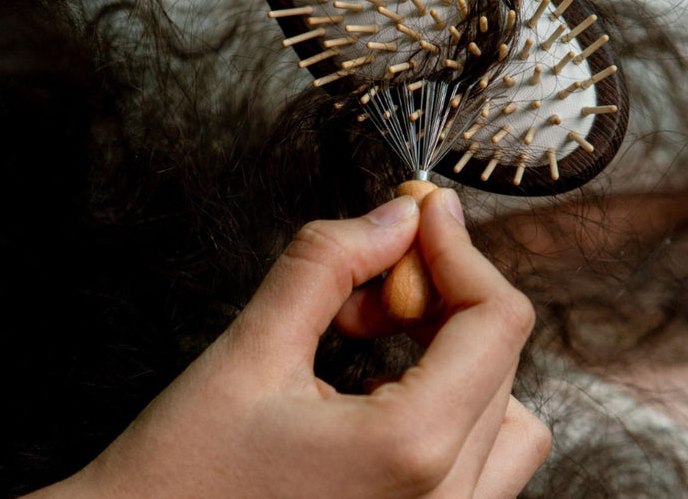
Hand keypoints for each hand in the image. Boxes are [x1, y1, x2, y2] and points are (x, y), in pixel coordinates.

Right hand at [29, 189, 549, 497]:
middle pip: (502, 362)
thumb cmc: (180, 478)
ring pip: (507, 420)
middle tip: (361, 287)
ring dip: (456, 359)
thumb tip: (396, 218)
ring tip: (371, 340)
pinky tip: (373, 391)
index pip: (496, 321)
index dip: (459, 250)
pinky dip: (447, 409)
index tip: (420, 214)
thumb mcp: (248, 351)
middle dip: (440, 298)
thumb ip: (328, 265)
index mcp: (413, 450)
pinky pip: (477, 465)